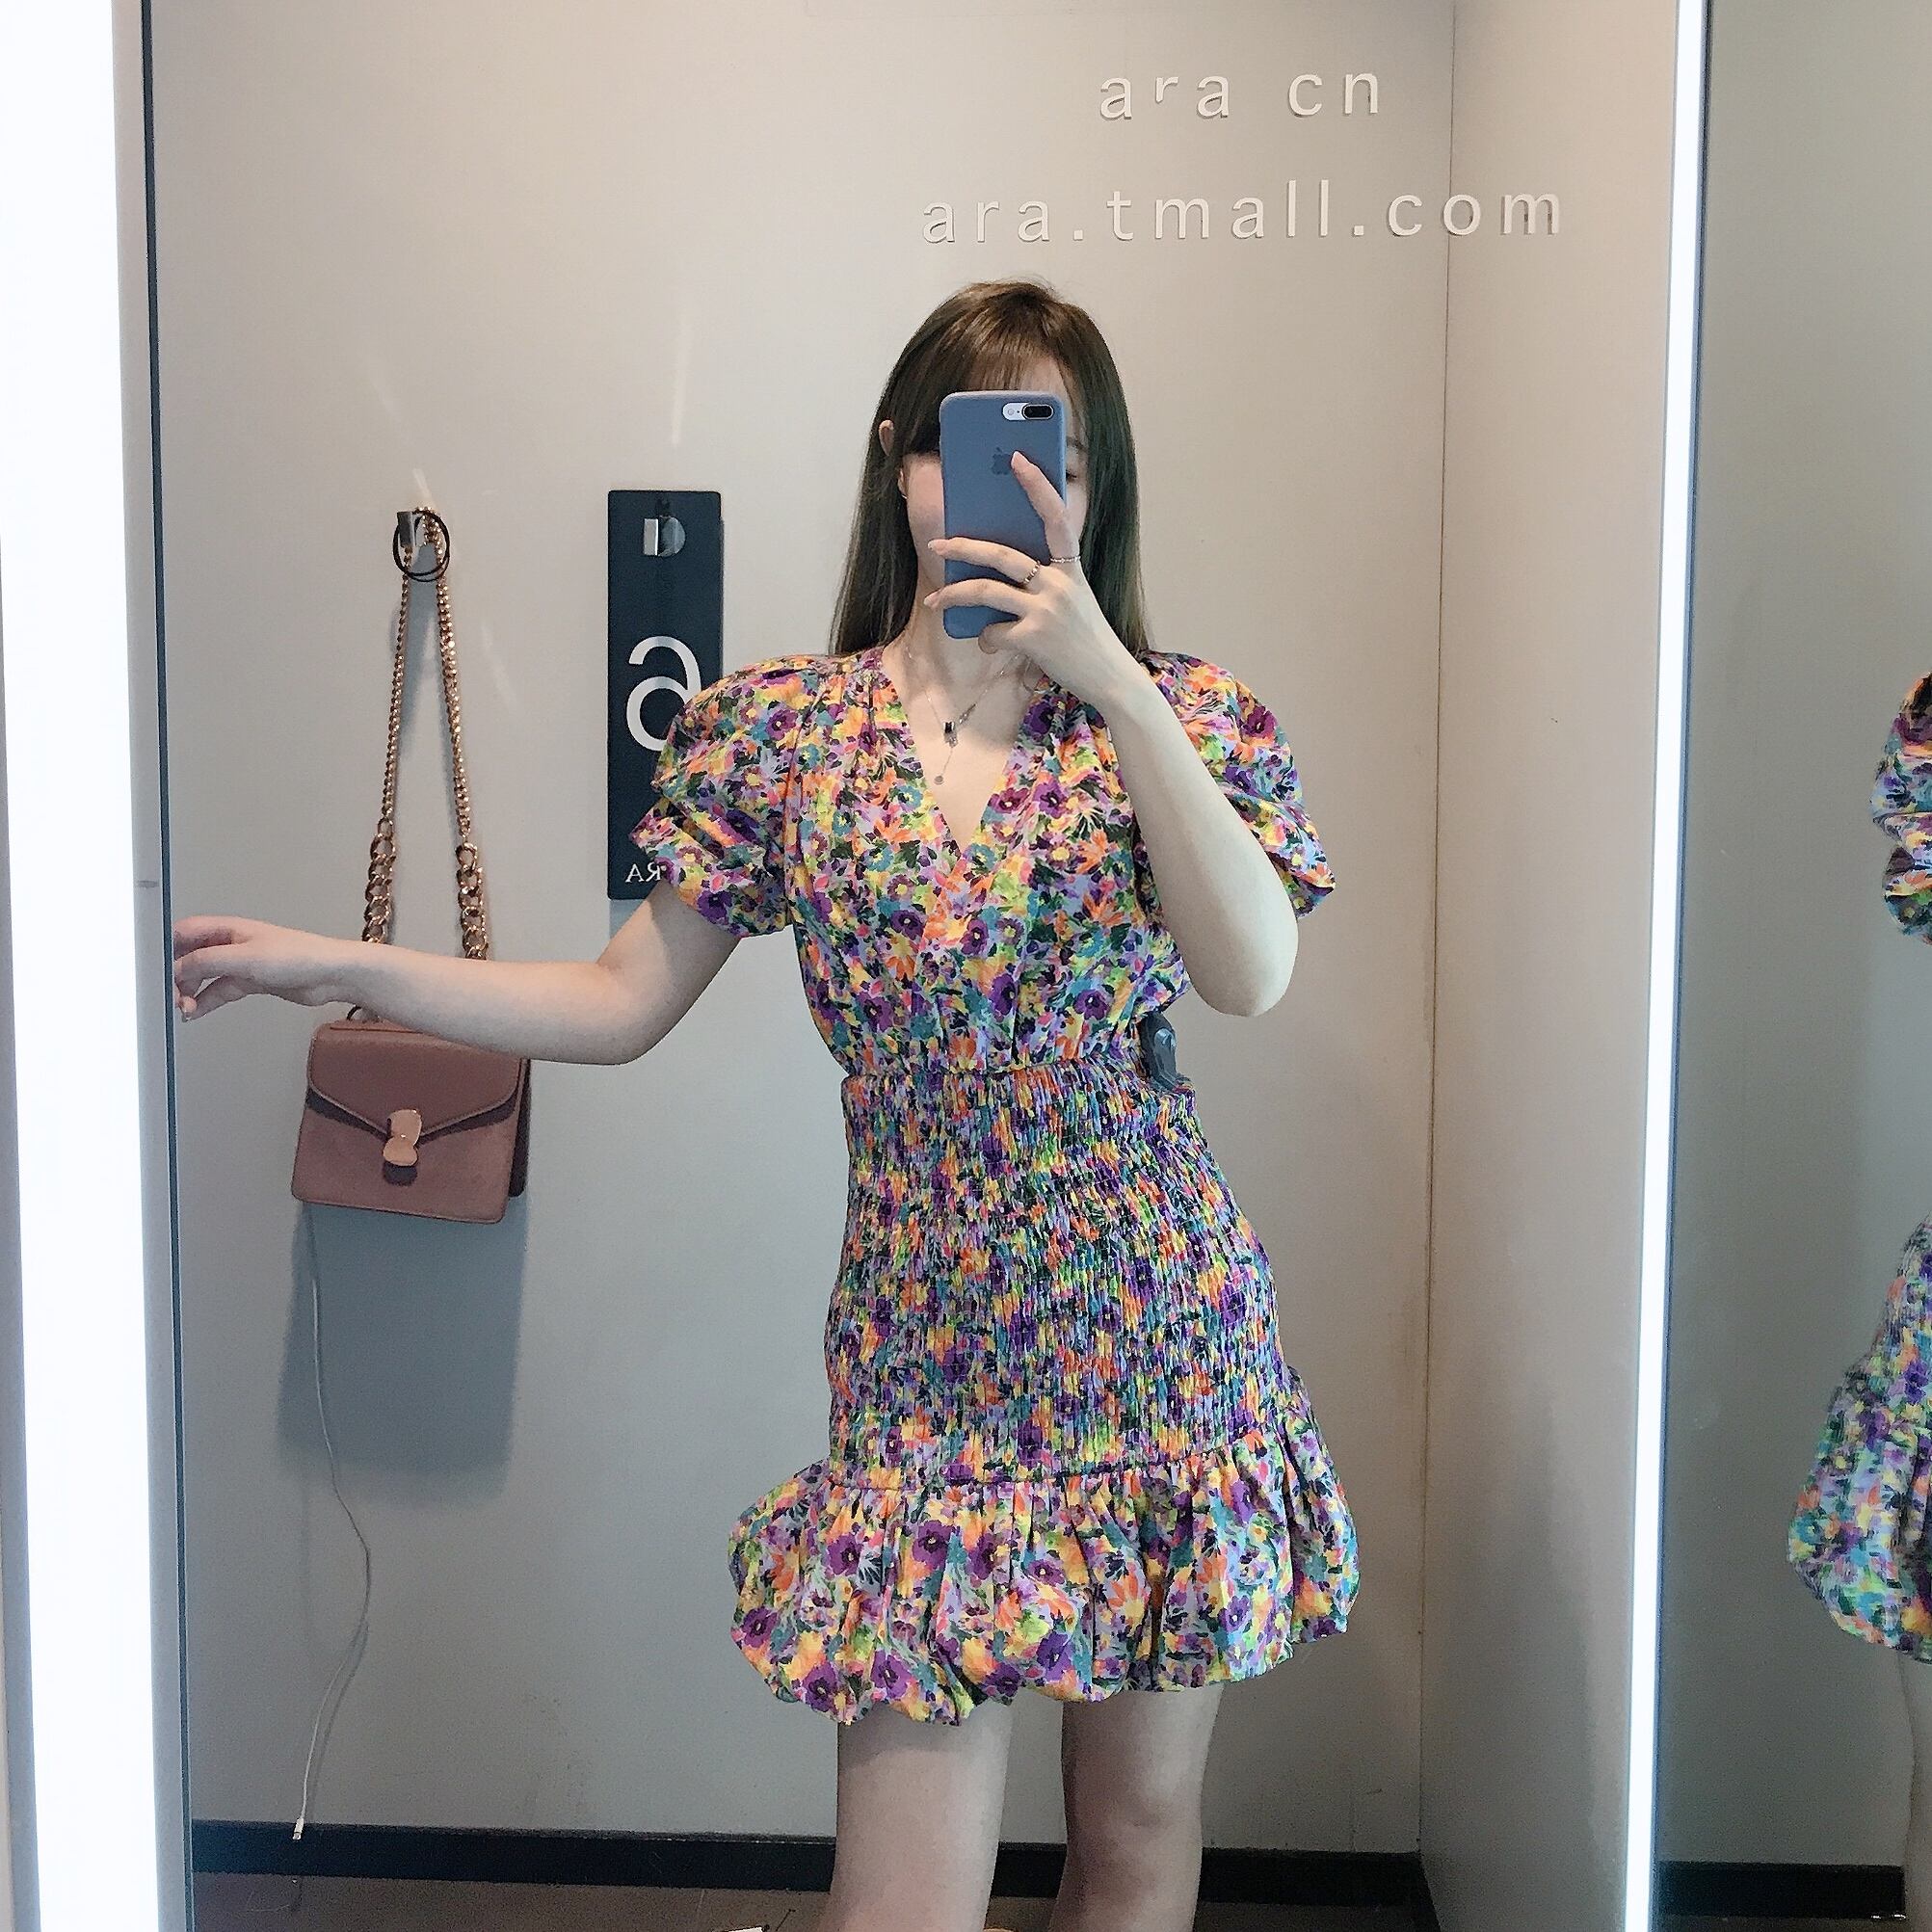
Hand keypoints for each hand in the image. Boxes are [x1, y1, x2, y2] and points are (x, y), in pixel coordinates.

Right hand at [172, 914, 357, 1020]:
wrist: (331, 975)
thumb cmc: (298, 956)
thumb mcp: (244, 958)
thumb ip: (207, 962)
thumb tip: (176, 968)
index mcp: (228, 928)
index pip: (184, 933)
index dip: (166, 949)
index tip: (153, 970)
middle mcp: (231, 943)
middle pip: (191, 957)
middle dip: (177, 976)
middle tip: (169, 996)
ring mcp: (241, 963)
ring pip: (204, 977)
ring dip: (190, 992)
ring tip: (183, 1009)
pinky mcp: (251, 981)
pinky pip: (219, 991)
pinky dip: (206, 1001)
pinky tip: (195, 1013)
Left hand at [921, 449, 1137, 712]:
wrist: (1110, 677)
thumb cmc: (1085, 637)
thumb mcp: (1073, 600)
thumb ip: (1042, 583)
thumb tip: (991, 583)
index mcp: (1071, 568)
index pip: (1055, 516)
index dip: (1037, 485)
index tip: (1018, 459)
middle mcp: (1060, 583)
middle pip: (1002, 555)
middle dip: (964, 548)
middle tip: (937, 544)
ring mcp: (1047, 610)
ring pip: (987, 592)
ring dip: (955, 595)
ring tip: (935, 600)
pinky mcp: (1035, 638)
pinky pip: (993, 632)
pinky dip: (987, 640)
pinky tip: (991, 645)